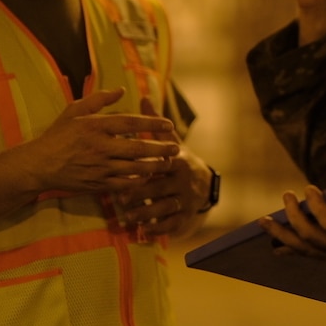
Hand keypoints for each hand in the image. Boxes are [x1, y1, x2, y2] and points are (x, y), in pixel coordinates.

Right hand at [17, 88, 179, 194]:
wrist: (39, 165)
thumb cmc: (58, 135)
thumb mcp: (75, 110)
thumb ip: (99, 99)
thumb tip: (122, 90)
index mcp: (96, 126)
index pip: (131, 122)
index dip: (152, 123)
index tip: (169, 124)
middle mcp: (100, 146)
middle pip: (139, 147)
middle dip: (161, 148)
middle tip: (176, 147)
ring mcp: (99, 167)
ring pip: (135, 168)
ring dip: (155, 166)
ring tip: (169, 163)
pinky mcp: (98, 183)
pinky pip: (125, 184)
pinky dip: (139, 181)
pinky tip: (149, 176)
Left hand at [116, 97, 212, 240]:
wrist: (204, 184)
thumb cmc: (178, 160)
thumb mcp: (171, 141)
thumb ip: (155, 124)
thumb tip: (142, 96)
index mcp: (178, 162)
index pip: (161, 165)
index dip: (145, 169)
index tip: (125, 172)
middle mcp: (183, 181)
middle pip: (160, 188)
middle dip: (141, 195)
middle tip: (120, 199)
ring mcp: (185, 200)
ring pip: (164, 208)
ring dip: (146, 214)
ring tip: (128, 217)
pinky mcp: (185, 216)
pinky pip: (172, 224)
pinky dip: (158, 228)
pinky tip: (144, 229)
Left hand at [258, 185, 325, 296]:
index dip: (320, 209)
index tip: (311, 189)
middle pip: (312, 237)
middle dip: (295, 217)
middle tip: (287, 195)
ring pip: (304, 248)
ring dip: (282, 235)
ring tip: (264, 221)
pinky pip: (307, 255)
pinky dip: (288, 248)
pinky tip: (273, 245)